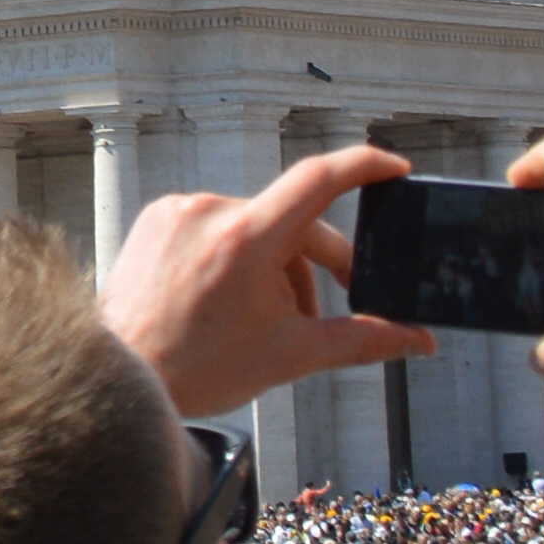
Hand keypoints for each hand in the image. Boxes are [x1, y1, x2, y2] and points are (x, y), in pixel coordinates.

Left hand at [100, 151, 426, 415]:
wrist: (123, 377)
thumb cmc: (200, 370)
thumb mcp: (291, 356)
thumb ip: (363, 341)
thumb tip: (420, 340)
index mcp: (245, 239)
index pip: (318, 180)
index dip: (364, 166)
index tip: (395, 166)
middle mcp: (209, 210)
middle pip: (293, 221)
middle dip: (320, 265)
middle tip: (333, 308)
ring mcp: (178, 210)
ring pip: (257, 226)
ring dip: (277, 264)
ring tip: (269, 318)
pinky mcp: (158, 217)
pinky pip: (218, 225)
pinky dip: (238, 255)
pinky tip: (230, 299)